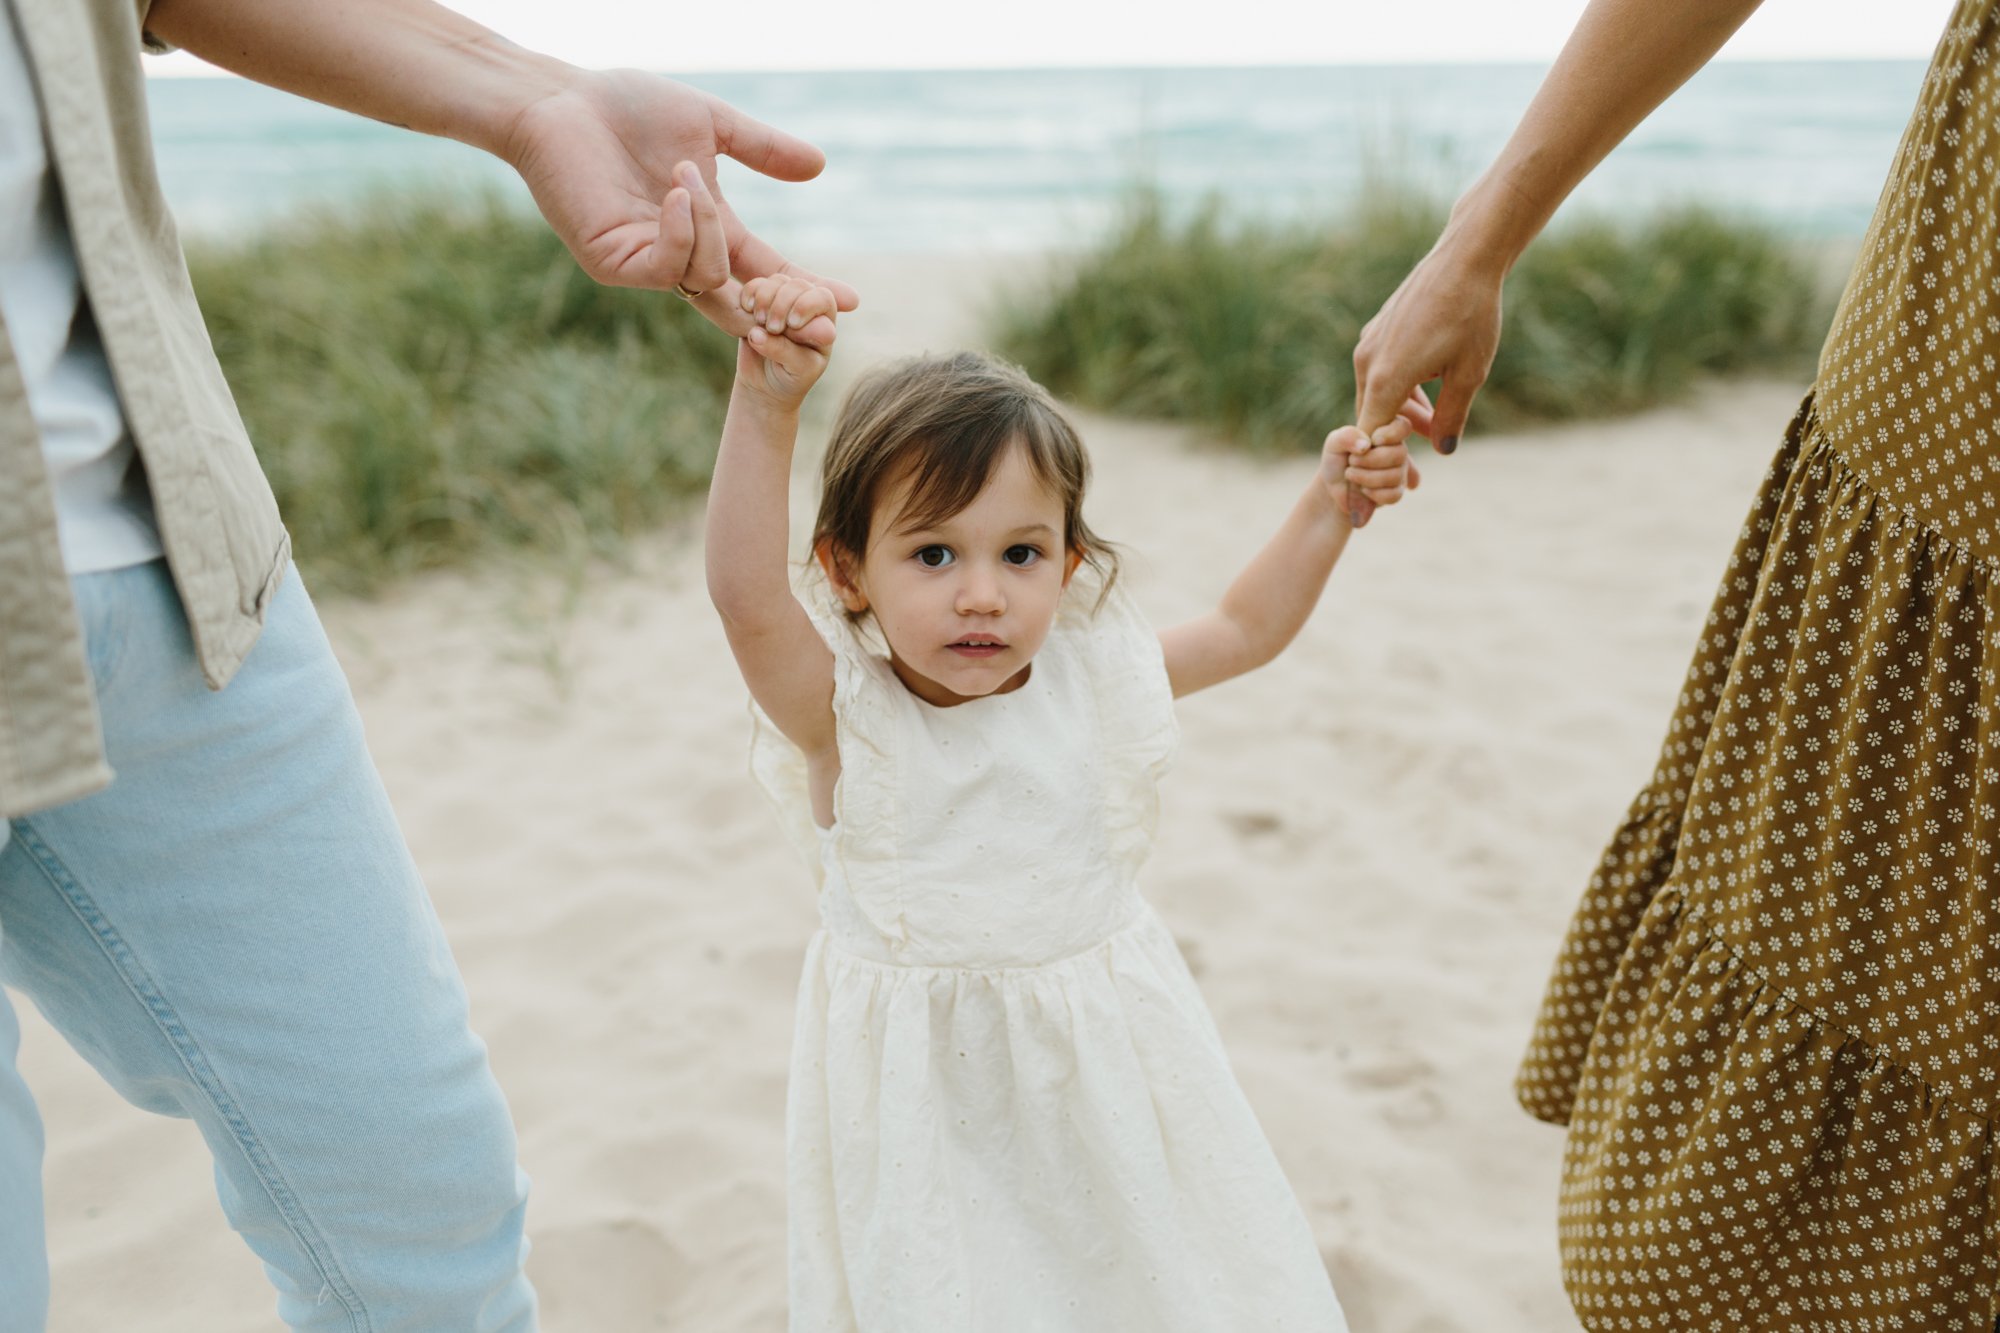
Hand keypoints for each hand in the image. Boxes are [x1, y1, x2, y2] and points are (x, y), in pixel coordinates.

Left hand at [499, 69, 859, 316]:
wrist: (563, 99)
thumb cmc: (628, 107)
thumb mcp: (712, 126)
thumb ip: (763, 149)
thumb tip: (819, 166)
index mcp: (708, 227)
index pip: (765, 271)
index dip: (805, 286)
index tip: (850, 299)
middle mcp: (680, 253)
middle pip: (744, 301)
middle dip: (782, 305)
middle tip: (818, 306)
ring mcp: (646, 262)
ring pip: (708, 278)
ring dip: (709, 228)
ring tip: (687, 176)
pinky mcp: (613, 261)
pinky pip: (667, 267)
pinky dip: (682, 233)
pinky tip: (676, 194)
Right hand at [733, 277, 838, 407]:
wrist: (767, 384)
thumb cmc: (791, 378)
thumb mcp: (796, 370)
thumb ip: (783, 351)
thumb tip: (758, 333)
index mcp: (825, 322)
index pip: (824, 297)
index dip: (806, 304)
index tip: (792, 324)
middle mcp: (807, 307)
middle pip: (798, 286)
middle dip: (783, 303)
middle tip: (773, 328)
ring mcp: (783, 302)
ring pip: (777, 282)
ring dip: (765, 298)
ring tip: (759, 322)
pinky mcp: (761, 303)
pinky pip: (755, 285)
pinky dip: (750, 293)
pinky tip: (747, 307)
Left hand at [1338, 389, 1431, 525]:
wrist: (1333, 488)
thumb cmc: (1337, 460)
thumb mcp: (1334, 444)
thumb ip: (1347, 436)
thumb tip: (1366, 444)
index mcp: (1386, 432)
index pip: (1403, 427)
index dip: (1391, 434)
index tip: (1373, 440)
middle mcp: (1397, 450)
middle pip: (1400, 453)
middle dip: (1370, 459)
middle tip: (1352, 461)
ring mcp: (1399, 472)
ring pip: (1396, 476)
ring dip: (1367, 477)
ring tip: (1351, 474)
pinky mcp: (1395, 492)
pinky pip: (1394, 495)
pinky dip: (1373, 493)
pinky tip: (1363, 489)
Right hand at [1352, 240, 1503, 454]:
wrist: (1467, 258)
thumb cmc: (1472, 316)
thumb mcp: (1469, 375)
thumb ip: (1452, 417)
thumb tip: (1443, 450)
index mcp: (1385, 379)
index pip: (1371, 438)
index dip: (1380, 464)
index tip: (1394, 483)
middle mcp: (1367, 361)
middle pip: (1371, 417)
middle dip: (1396, 438)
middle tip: (1427, 453)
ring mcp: (1369, 342)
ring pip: (1376, 393)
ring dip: (1402, 411)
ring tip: (1439, 419)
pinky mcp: (1378, 329)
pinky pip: (1380, 371)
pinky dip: (1401, 387)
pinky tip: (1431, 386)